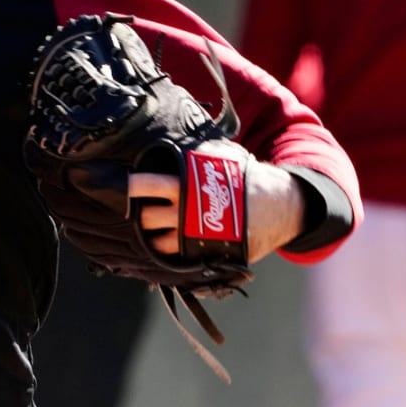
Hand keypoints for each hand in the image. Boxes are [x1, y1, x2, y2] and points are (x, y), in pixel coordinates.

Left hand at [130, 159, 303, 262]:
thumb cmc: (244, 177)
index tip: (124, 186)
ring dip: (153, 238)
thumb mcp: (217, 158)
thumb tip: (160, 144)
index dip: (132, 186)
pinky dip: (169, 255)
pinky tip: (170, 245)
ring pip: (157, 245)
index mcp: (187, 186)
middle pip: (146, 219)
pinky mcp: (207, 258)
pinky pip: (176, 262)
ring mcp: (197, 239)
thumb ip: (189, 157)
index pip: (147, 185)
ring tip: (158, 228)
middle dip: (142, 215)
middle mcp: (188, 214)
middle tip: (146, 209)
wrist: (281, 206)